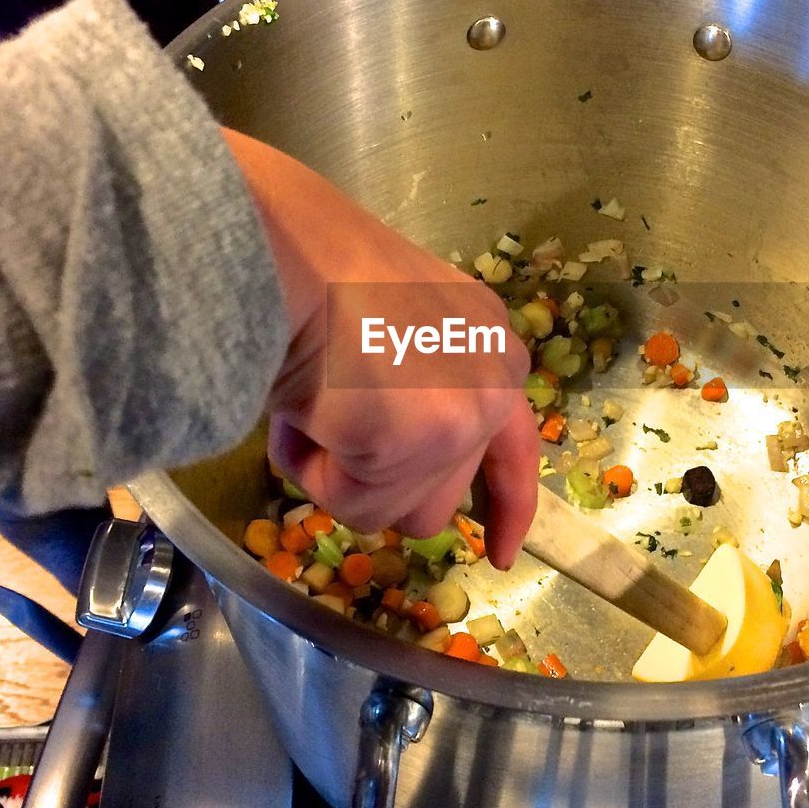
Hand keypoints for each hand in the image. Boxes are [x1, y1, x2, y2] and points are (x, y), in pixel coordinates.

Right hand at [226, 129, 537, 568]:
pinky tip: (302, 413)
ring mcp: (464, 420)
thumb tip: (381, 454)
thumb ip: (414, 389)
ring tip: (313, 409)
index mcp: (491, 346)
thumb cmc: (320, 274)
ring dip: (342, 477)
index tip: (500, 552)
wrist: (292, 255)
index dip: (507, 505)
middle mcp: (495, 385)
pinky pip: (351, 504)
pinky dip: (312, 471)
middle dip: (380, 483)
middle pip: (442, 499)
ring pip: (397, 513)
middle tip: (329, 425)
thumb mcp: (395, 328)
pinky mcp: (422, 447)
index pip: (516, 446)